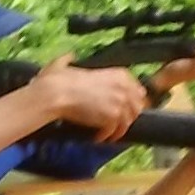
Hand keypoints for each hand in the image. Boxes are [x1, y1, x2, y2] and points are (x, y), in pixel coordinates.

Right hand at [32, 59, 146, 140]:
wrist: (56, 93)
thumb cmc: (58, 79)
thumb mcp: (68, 62)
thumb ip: (71, 59)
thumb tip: (69, 57)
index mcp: (119, 73)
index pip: (137, 91)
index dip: (130, 102)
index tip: (123, 109)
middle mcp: (123, 87)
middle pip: (137, 108)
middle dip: (127, 117)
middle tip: (116, 124)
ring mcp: (119, 103)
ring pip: (127, 122)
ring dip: (117, 130)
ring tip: (107, 134)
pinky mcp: (112, 118)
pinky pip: (114, 132)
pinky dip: (105, 136)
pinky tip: (97, 138)